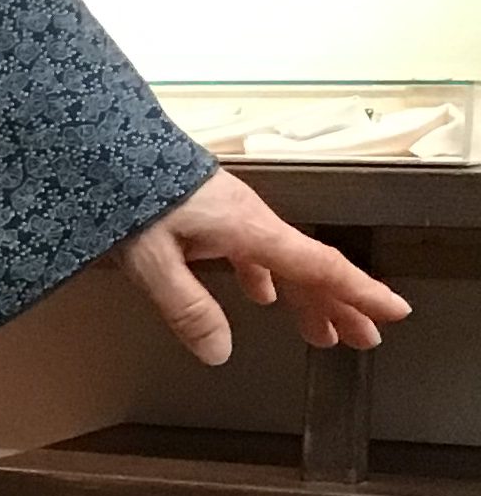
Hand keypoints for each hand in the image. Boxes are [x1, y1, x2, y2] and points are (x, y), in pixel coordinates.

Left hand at [116, 169, 409, 364]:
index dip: (358, 293)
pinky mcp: (212, 212)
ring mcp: (233, 214)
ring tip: (320, 331)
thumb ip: (186, 307)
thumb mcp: (150, 259)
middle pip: (309, 268)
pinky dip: (266, 277)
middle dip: (340, 305)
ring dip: (306, 296)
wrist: (102, 142)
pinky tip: (263, 296)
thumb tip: (219, 352)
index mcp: (248, 229)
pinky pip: (253, 251)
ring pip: (284, 261)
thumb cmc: (128, 193)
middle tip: (364, 339)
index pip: (318, 266)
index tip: (393, 312)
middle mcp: (250, 219)